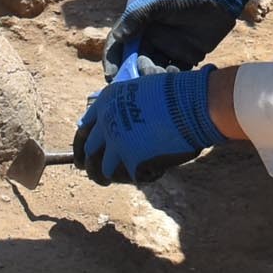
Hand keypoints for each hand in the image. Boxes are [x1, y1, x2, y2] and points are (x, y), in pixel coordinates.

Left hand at [73, 56, 227, 184]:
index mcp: (105, 103)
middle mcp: (106, 123)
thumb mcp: (139, 91)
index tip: (84, 156)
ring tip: (116, 180)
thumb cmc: (173, 94)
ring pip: (104, 170)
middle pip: (89, 153)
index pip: (82, 131)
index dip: (81, 147)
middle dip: (91, 167)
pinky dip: (139, 176)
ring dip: (110, 177)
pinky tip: (152, 171)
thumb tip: (119, 126)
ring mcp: (117, 144)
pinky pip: (130, 176)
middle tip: (97, 175)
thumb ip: (123, 108)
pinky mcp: (133, 161)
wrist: (191, 103)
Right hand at [104, 0, 261, 76]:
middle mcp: (151, 36)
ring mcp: (168, 47)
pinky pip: (175, 73)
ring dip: (153, 78)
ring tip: (160, 77)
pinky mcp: (186, 56)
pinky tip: (174, 78)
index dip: (113, 60)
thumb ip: (137, 17)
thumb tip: (117, 37)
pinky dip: (172, 78)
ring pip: (154, 69)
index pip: (119, 43)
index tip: (113, 77)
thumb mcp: (158, 2)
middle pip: (135, 61)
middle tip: (139, 85)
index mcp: (140, 22)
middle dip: (135, 74)